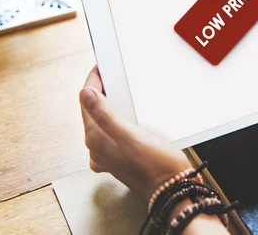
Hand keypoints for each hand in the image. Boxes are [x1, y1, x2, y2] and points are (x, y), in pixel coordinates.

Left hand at [80, 66, 191, 200]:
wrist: (172, 190)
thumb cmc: (155, 165)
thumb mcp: (131, 135)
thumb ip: (105, 115)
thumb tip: (84, 93)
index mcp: (97, 138)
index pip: (86, 102)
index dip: (92, 82)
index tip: (99, 67)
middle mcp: (98, 147)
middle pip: (91, 112)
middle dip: (97, 91)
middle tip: (107, 74)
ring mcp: (107, 154)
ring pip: (100, 122)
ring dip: (105, 105)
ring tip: (115, 90)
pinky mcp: (118, 158)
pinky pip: (109, 133)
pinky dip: (113, 121)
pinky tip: (122, 118)